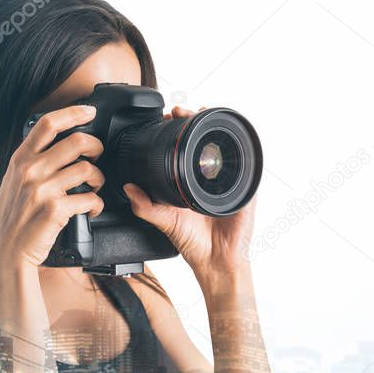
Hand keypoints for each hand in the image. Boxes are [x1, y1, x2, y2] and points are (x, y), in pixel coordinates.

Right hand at [0, 104, 105, 273]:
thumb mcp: (13, 180)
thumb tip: (58, 144)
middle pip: (77, 142)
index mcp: (21, 159)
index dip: (73, 112)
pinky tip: (92, 209)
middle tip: (98, 156)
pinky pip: (90, 199)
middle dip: (97, 146)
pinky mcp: (56, 210)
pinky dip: (96, 205)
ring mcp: (43, 189)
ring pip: (88, 170)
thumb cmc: (13, 216)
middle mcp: (31, 170)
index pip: (48, 124)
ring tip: (94, 187)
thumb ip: (32, 161)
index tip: (90, 111)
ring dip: (99, 179)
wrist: (6, 249)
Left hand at [123, 105, 256, 277]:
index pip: (185, 147)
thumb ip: (145, 206)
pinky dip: (240, 147)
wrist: (216, 261)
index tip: (167, 117)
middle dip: (194, 119)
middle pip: (204, 139)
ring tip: (201, 112)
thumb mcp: (164, 221)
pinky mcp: (246, 188)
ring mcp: (229, 180)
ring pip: (224, 144)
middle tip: (181, 111)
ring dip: (214, 126)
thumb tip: (127, 188)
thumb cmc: (194, 243)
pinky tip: (229, 134)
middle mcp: (210, 177)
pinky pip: (246, 164)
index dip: (178, 129)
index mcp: (190, 181)